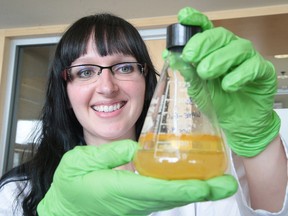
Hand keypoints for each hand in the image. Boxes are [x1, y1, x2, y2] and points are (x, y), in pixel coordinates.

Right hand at [37, 140, 236, 215]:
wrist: (66, 209)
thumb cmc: (71, 185)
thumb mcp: (81, 162)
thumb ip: (110, 154)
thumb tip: (137, 149)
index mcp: (119, 190)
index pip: (157, 189)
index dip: (184, 188)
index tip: (206, 185)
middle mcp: (134, 200)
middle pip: (173, 197)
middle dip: (202, 191)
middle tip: (228, 184)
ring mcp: (137, 205)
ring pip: (171, 199)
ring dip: (197, 190)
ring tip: (219, 181)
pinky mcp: (138, 204)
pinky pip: (164, 198)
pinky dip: (183, 190)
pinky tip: (195, 182)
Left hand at [177, 7, 280, 156]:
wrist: (237, 123)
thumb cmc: (217, 102)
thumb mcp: (197, 88)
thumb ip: (187, 71)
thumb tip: (170, 56)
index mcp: (214, 51)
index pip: (206, 29)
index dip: (196, 20)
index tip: (183, 17)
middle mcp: (231, 50)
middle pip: (220, 35)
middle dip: (203, 43)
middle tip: (190, 56)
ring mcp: (249, 60)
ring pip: (237, 48)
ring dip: (218, 59)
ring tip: (205, 73)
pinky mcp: (263, 72)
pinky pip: (253, 67)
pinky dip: (238, 75)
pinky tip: (228, 85)